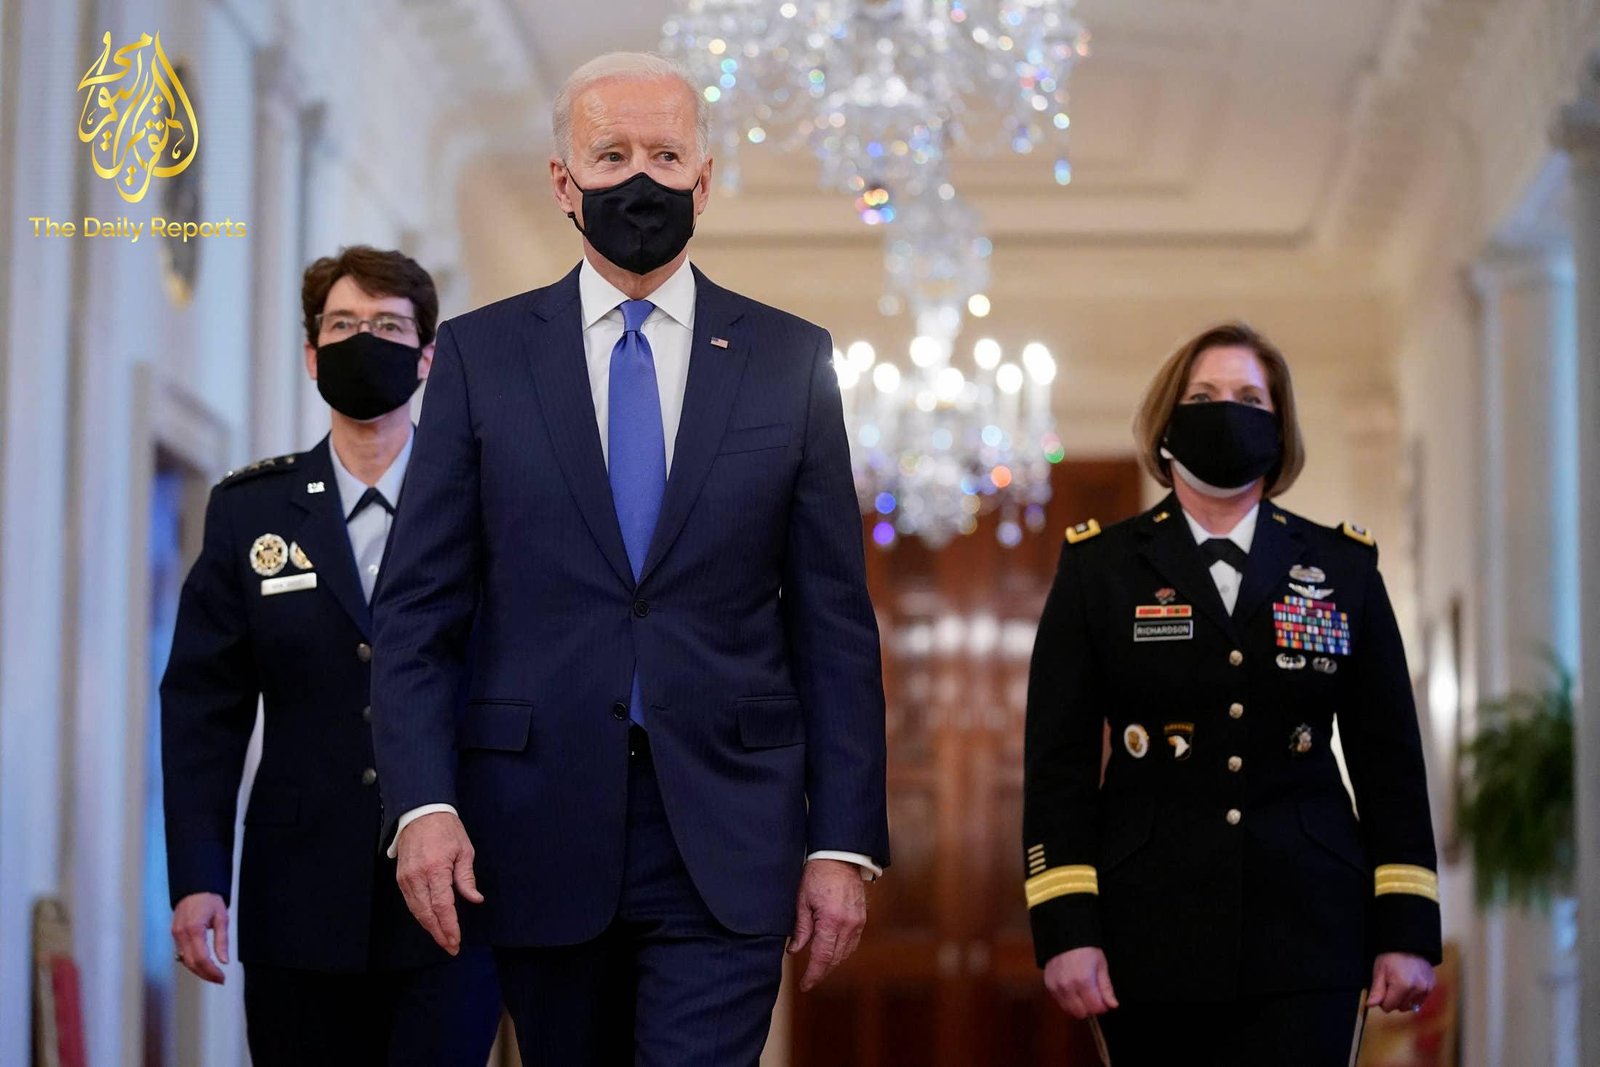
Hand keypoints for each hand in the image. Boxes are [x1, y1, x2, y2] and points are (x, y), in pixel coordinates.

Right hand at [171, 892, 229, 983]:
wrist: (194, 887)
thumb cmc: (209, 899)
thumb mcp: (222, 918)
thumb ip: (222, 941)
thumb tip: (224, 960)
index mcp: (194, 929)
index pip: (201, 958)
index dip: (211, 971)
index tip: (221, 977)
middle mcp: (181, 934)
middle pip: (191, 963)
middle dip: (205, 975)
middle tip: (219, 980)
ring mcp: (176, 935)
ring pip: (185, 961)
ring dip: (198, 971)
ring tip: (213, 975)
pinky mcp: (175, 935)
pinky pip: (182, 954)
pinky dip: (191, 963)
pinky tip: (202, 966)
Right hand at [395, 811, 482, 953]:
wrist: (421, 813)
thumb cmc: (446, 829)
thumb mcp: (464, 850)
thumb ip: (466, 877)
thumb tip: (475, 899)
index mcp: (436, 869)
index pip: (442, 906)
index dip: (449, 926)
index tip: (456, 941)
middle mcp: (417, 877)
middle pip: (427, 913)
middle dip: (439, 933)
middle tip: (451, 947)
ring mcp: (406, 878)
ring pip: (417, 911)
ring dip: (429, 927)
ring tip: (443, 939)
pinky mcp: (400, 878)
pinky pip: (411, 902)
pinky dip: (420, 915)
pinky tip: (430, 923)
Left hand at [788, 859, 867, 991]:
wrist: (839, 857)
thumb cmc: (817, 875)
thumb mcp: (802, 901)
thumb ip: (800, 928)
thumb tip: (795, 950)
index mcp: (830, 921)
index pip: (822, 957)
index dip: (813, 975)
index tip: (805, 985)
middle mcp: (848, 925)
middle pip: (835, 959)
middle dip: (822, 972)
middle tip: (809, 980)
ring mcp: (858, 922)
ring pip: (846, 953)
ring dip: (832, 963)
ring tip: (818, 968)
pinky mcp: (862, 918)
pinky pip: (853, 943)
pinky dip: (843, 952)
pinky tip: (832, 953)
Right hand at [1044, 947, 1118, 1018]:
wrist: (1065, 938)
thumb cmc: (1086, 950)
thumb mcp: (1101, 965)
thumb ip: (1106, 987)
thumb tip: (1113, 1005)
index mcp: (1084, 981)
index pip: (1095, 1007)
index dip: (1103, 1007)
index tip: (1104, 1001)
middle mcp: (1068, 986)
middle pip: (1082, 1013)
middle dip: (1090, 1008)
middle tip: (1094, 998)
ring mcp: (1057, 987)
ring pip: (1069, 1011)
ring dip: (1078, 1007)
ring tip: (1083, 994)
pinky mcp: (1049, 986)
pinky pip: (1060, 1003)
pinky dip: (1068, 1002)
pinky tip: (1073, 991)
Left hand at [1368, 952, 1434, 1012]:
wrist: (1409, 945)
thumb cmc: (1392, 956)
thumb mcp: (1379, 971)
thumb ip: (1376, 991)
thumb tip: (1370, 1005)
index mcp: (1402, 985)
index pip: (1388, 1007)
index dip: (1382, 999)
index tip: (1382, 988)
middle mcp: (1417, 989)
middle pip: (1400, 1008)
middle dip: (1393, 999)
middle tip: (1391, 983)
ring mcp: (1426, 989)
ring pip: (1410, 1006)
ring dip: (1404, 999)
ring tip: (1401, 983)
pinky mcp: (1431, 987)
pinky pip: (1419, 1001)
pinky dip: (1413, 996)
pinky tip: (1409, 984)